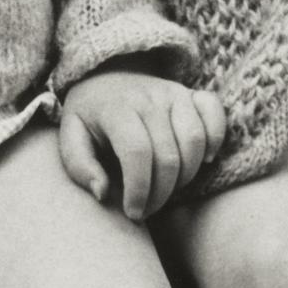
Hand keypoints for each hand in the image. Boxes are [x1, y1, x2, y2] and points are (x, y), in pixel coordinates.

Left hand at [59, 69, 227, 220]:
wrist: (106, 74)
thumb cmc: (90, 116)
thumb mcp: (72, 137)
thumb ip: (79, 166)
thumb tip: (103, 192)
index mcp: (115, 109)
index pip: (137, 153)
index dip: (139, 189)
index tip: (133, 213)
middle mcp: (147, 98)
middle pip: (168, 156)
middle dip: (161, 193)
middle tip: (148, 208)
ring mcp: (173, 93)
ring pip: (194, 141)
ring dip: (186, 176)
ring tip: (167, 188)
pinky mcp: (191, 94)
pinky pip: (215, 116)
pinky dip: (214, 141)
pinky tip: (202, 160)